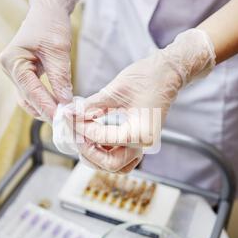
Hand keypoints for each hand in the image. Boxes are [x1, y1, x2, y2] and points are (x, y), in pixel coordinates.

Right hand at [0, 0, 80, 121]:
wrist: (47, 11)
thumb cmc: (50, 25)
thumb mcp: (58, 50)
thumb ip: (60, 77)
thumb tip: (65, 102)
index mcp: (13, 60)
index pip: (31, 90)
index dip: (46, 105)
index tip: (61, 118)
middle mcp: (10, 69)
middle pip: (27, 97)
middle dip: (45, 111)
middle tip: (64, 122)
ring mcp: (15, 73)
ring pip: (28, 99)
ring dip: (44, 109)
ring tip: (63, 118)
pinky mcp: (24, 75)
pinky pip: (32, 93)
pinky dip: (44, 101)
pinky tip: (57, 108)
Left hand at [75, 29, 215, 170]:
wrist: (169, 72)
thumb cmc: (148, 77)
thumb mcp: (116, 90)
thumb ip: (92, 105)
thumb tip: (71, 112)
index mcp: (141, 134)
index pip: (102, 139)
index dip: (81, 127)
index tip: (68, 116)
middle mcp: (144, 144)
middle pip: (110, 164)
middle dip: (88, 151)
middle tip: (74, 134)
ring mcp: (142, 144)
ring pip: (115, 165)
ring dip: (96, 156)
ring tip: (82, 137)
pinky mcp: (138, 140)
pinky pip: (119, 155)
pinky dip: (104, 150)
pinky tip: (92, 136)